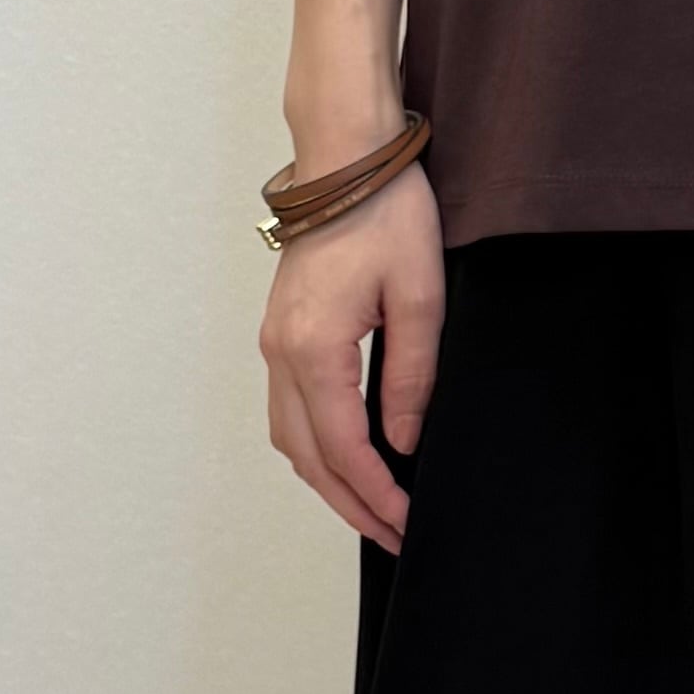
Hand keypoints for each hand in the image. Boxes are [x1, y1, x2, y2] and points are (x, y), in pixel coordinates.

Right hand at [258, 166, 444, 553]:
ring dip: (327, 480)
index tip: (406, 523)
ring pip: (289, 437)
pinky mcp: (280, 332)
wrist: (346, 158)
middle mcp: (281, 351)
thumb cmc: (387, 213)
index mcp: (314, 347)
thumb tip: (403, 441)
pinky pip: (288, 409)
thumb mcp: (420, 298)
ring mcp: (274, 342)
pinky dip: (314, 445)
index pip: (342, 448)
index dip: (374, 495)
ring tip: (372, 508)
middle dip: (350, 503)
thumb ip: (411, 376)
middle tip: (393, 536)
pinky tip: (346, 457)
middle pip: (306, 456)